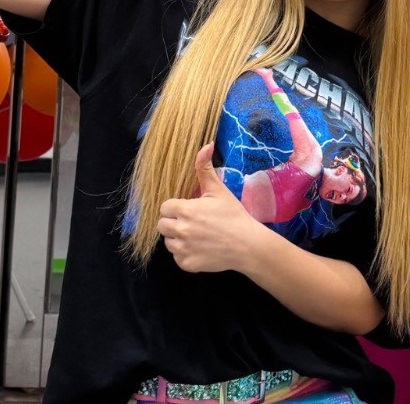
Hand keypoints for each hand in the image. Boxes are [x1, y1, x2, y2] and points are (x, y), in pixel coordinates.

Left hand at [157, 144, 256, 273]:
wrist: (247, 244)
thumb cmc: (233, 214)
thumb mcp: (219, 190)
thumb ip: (205, 168)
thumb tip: (206, 144)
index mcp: (185, 210)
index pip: (165, 207)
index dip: (176, 207)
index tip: (190, 208)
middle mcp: (180, 230)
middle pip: (162, 224)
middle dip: (174, 222)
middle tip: (193, 221)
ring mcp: (182, 249)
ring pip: (168, 241)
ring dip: (178, 238)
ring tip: (198, 234)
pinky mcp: (186, 264)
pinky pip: (177, 257)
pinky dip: (185, 253)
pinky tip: (201, 247)